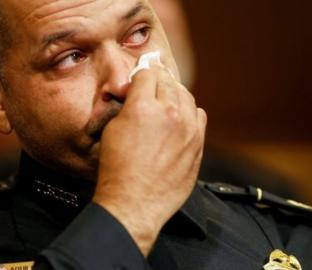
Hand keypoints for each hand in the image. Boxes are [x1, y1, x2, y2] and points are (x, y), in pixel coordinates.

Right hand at [92, 62, 206, 255]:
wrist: (135, 202)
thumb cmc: (118, 170)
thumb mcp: (113, 130)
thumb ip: (128, 105)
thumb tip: (136, 94)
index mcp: (143, 106)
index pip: (148, 73)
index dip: (141, 74)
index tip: (140, 77)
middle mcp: (170, 113)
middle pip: (168, 81)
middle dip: (158, 80)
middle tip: (152, 84)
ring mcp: (188, 129)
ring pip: (186, 96)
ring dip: (175, 94)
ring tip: (165, 101)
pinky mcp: (198, 144)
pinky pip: (199, 116)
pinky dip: (190, 113)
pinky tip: (180, 118)